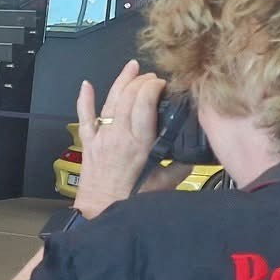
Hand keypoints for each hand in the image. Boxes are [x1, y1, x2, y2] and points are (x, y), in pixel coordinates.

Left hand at [71, 60, 166, 218]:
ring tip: (131, 67)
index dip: (153, 87)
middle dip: (141, 81)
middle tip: (153, 78)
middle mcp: (119, 135)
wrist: (99, 212)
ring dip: (121, 82)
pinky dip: (84, 99)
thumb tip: (194, 152)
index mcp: (139, 143)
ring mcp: (101, 137)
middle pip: (128, 97)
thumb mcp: (165, 185)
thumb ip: (180, 166)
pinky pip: (85, 117)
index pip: (145, 103)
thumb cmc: (131, 201)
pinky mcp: (88, 142)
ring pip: (110, 101)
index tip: (163, 84)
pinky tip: (86, 84)